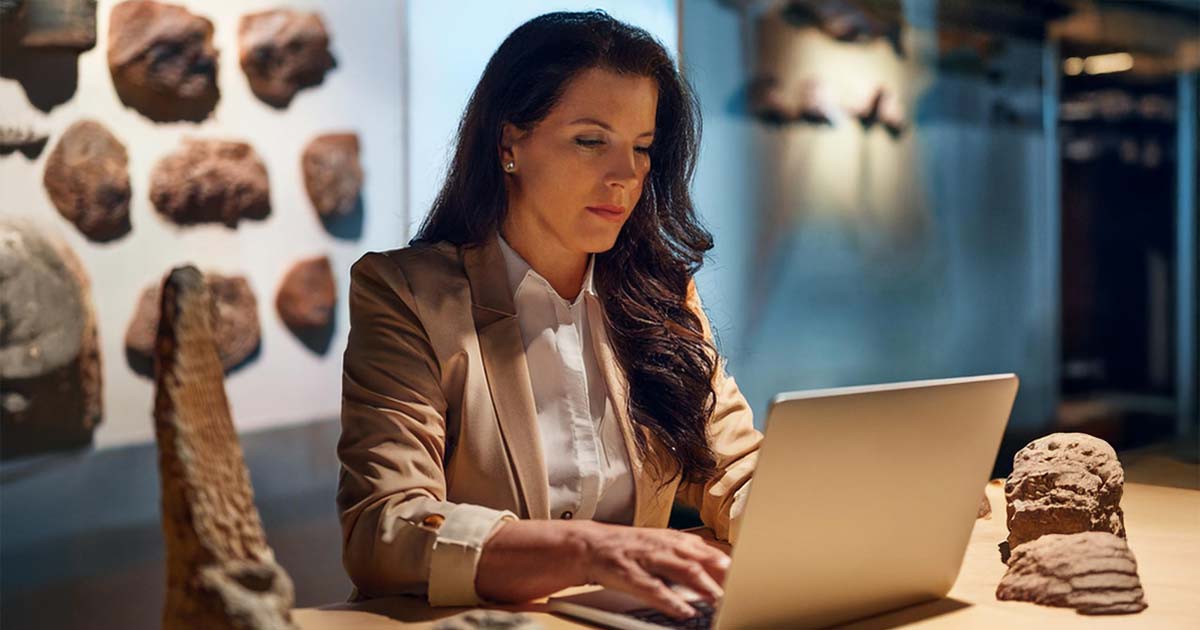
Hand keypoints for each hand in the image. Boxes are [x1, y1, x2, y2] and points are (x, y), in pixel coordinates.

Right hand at [571, 522, 729, 618]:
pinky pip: (652, 587)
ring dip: (703, 585)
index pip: (707, 551)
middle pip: (699, 559)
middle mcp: (662, 546)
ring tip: (719, 600)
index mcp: (672, 539)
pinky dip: (669, 600)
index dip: (728, 564)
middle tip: (740, 590)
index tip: (747, 576)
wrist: (588, 545)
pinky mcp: (629, 573)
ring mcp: (646, 558)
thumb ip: (688, 554)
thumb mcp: (660, 544)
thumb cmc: (629, 548)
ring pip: (680, 570)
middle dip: (722, 575)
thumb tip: (721, 567)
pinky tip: (683, 611)